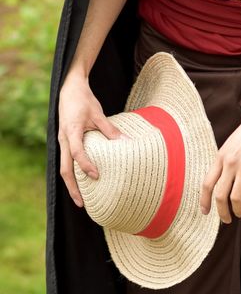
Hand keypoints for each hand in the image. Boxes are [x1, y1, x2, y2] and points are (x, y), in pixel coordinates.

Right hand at [58, 71, 123, 207]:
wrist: (68, 89)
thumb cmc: (84, 100)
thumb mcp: (98, 113)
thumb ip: (110, 130)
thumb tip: (126, 143)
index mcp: (71, 131)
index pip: (77, 153)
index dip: (86, 165)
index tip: (96, 176)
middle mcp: (63, 140)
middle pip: (65, 169)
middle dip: (73, 188)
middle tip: (82, 204)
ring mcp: (61, 141)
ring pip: (64, 167)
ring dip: (71, 183)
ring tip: (81, 199)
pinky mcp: (64, 141)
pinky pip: (66, 161)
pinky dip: (72, 173)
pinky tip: (81, 181)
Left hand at [200, 94, 240, 223]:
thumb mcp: (232, 142)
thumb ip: (226, 159)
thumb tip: (222, 175)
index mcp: (222, 156)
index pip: (207, 183)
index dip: (204, 200)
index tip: (205, 211)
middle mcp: (231, 163)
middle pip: (220, 195)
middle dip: (221, 212)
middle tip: (226, 220)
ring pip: (235, 197)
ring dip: (237, 210)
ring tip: (240, 214)